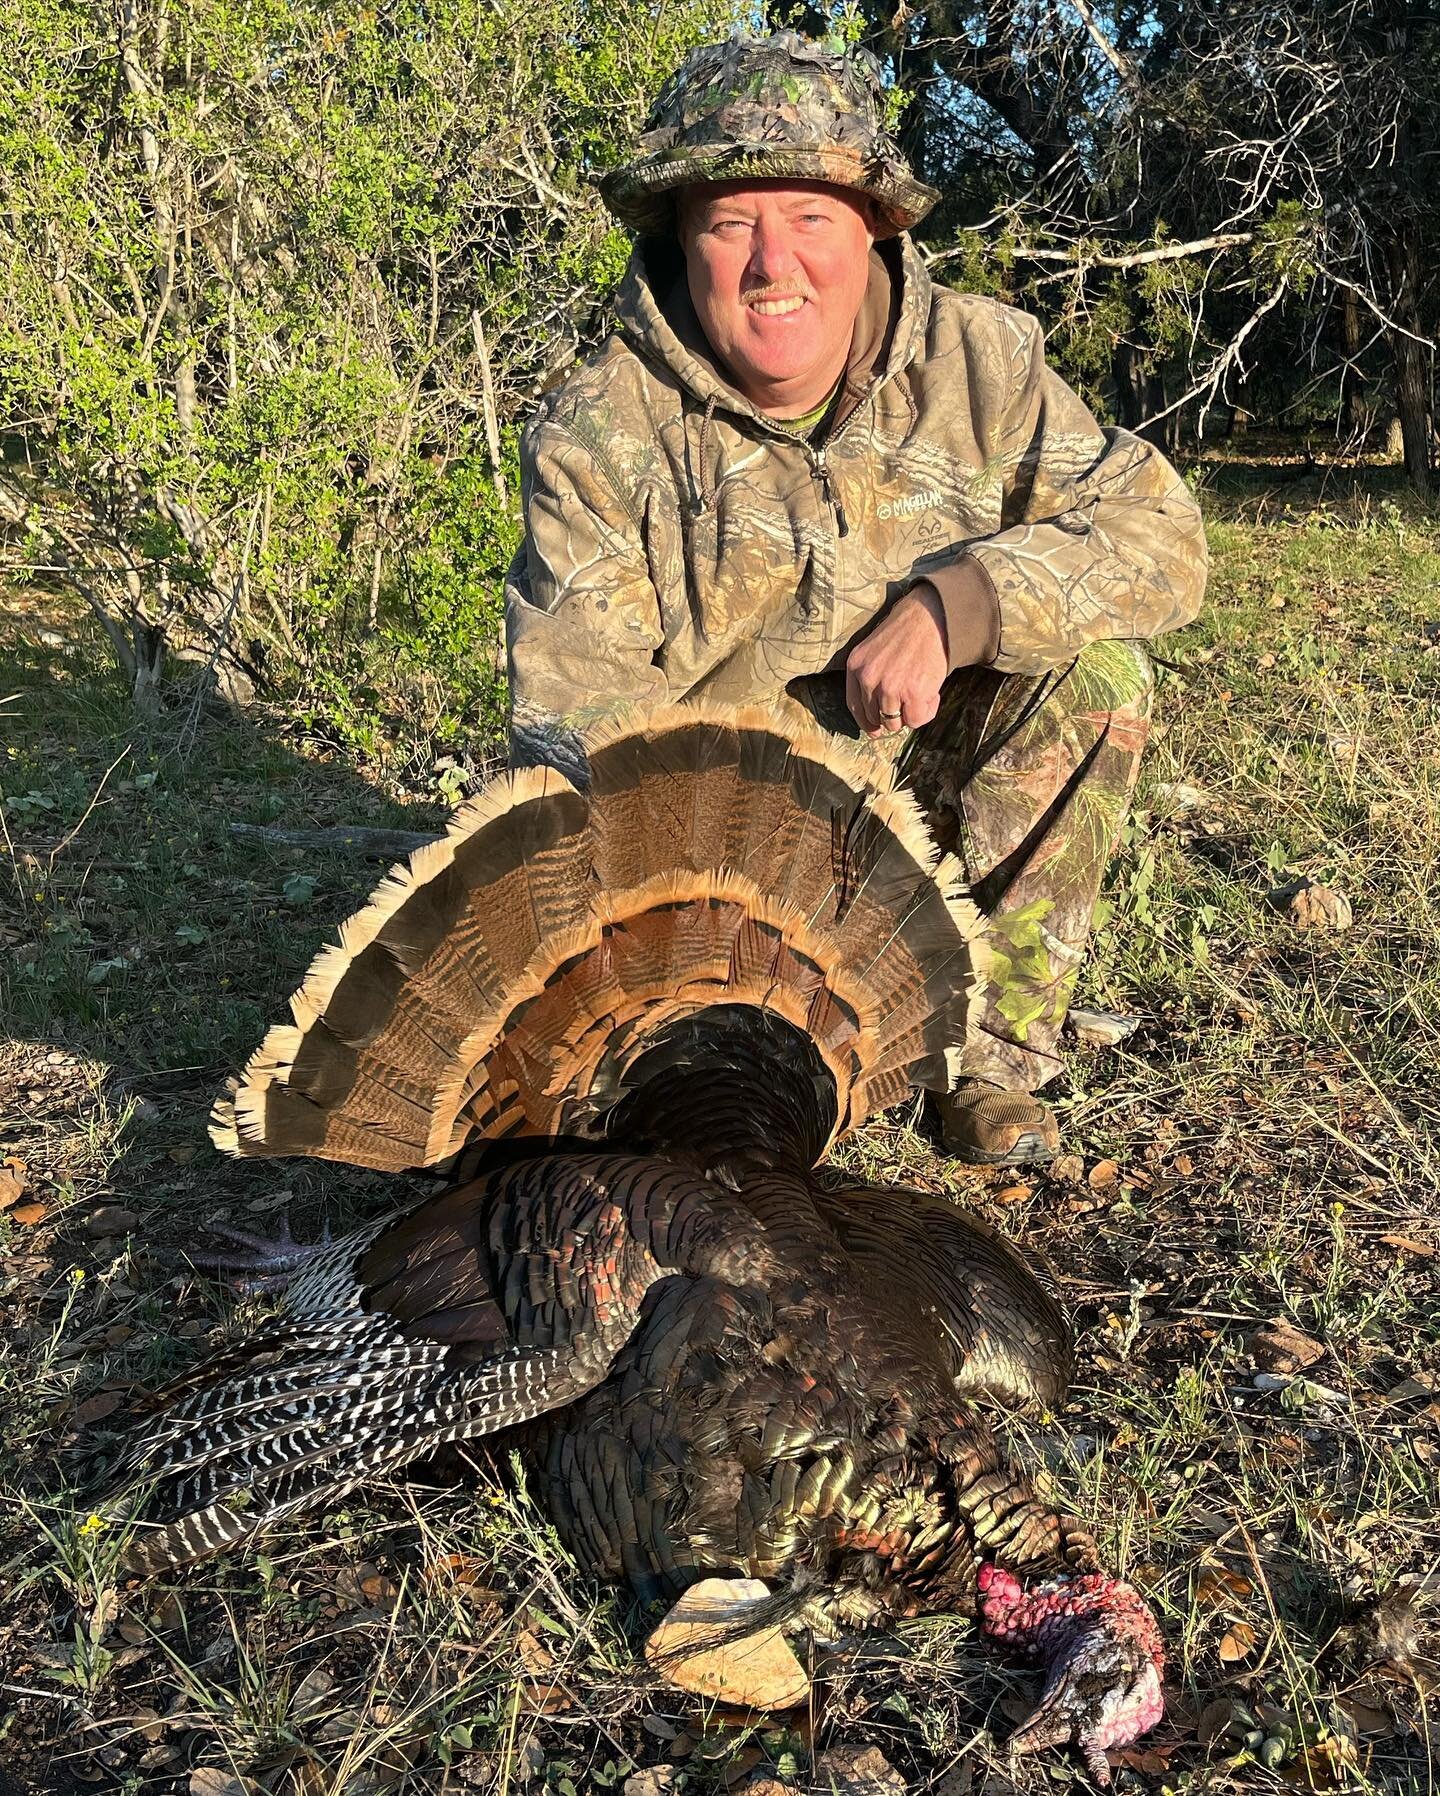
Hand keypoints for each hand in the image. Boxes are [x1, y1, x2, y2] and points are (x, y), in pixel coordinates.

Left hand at [845, 582, 948, 737]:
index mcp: (856, 665)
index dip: (866, 722)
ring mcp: (890, 687)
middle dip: (893, 716)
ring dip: (910, 714)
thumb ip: (871, 676)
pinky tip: (932, 695)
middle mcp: (869, 678)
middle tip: (909, 702)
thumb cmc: (907, 631)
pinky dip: (926, 712)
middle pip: (875, 717)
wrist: (930, 616)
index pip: (854, 705)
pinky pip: (916, 719)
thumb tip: (879, 715)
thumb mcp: (875, 649)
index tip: (875, 730)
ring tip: (922, 694)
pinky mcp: (913, 693)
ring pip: (895, 722)